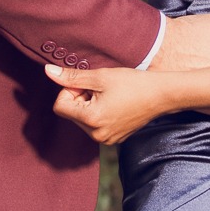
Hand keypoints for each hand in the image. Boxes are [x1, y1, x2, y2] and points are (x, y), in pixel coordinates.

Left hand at [45, 63, 167, 145]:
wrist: (161, 96)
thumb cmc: (132, 83)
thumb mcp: (100, 76)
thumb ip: (71, 77)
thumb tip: (48, 71)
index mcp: (91, 120)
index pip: (60, 106)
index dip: (69, 91)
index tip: (87, 84)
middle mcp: (96, 135)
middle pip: (70, 113)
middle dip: (79, 98)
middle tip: (100, 89)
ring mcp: (106, 140)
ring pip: (81, 120)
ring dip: (88, 106)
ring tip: (109, 97)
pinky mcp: (114, 140)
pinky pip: (94, 126)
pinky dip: (98, 114)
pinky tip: (115, 105)